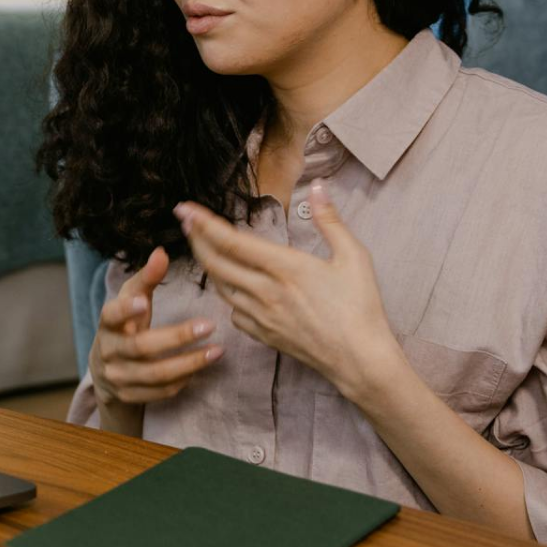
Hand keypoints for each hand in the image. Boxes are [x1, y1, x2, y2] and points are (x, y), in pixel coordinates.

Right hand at [88, 246, 223, 407]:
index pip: (111, 315)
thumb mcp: (132, 299)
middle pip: (142, 347)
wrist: (107, 370)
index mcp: (108, 323)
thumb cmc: (125, 325)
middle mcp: (109, 351)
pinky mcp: (129, 396)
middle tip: (209, 325)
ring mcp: (118, 377)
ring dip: (189, 363)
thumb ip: (147, 278)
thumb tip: (162, 252)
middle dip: (177, 337)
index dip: (125, 310)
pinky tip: (200, 368)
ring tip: (217, 351)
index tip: (144, 302)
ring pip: (155, 374)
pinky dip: (182, 381)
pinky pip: (160, 392)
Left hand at [173, 178, 400, 398]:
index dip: (204, 223)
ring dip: (208, 265)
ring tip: (203, 248)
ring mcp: (261, 316)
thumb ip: (330, 219)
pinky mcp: (264, 335)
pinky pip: (234, 313)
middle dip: (196, 239)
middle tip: (185, 222)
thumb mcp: (353, 257)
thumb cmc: (360, 308)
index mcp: (284, 268)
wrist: (359, 360)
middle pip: (215, 263)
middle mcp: (265, 292)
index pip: (232, 241)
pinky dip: (228, 296)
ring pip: (221, 287)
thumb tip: (318, 187)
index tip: (186, 209)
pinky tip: (231, 287)